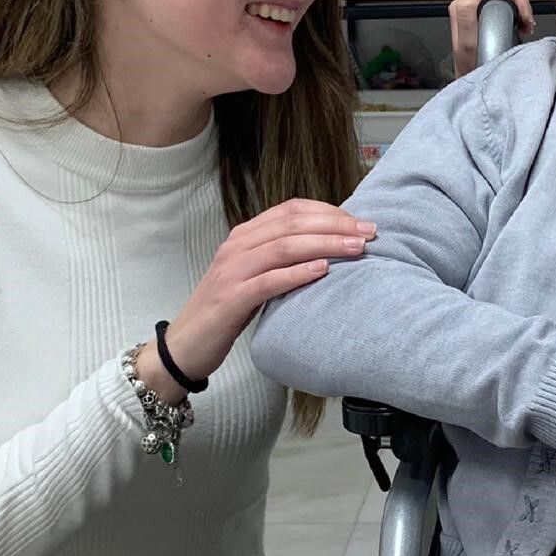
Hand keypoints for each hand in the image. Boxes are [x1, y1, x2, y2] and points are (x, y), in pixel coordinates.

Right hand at [137, 199, 374, 401]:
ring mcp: (232, 271)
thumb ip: (283, 259)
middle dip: (335, 225)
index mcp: (245, 235)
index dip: (329, 211)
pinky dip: (297, 273)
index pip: (291, 210)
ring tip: (356, 249)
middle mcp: (237, 246)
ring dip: (325, 245)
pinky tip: (323, 271)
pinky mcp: (230, 299)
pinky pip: (268, 281)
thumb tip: (331, 248)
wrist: (186, 345)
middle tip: (370, 233)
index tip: (360, 222)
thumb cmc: (229, 310)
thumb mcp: (257, 276)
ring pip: (284, 247)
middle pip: (292, 224)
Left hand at [448, 0, 534, 78]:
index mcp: (465, 5)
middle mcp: (473, 5)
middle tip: (527, 20)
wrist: (477, 85)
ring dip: (522, 7)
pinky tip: (524, 27)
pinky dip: (521, 14)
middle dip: (520, 0)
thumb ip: (466, 11)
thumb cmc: (470, 68)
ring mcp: (484, 11)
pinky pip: (511, 6)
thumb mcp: (466, 43)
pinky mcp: (494, 19)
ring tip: (526, 25)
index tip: (522, 13)